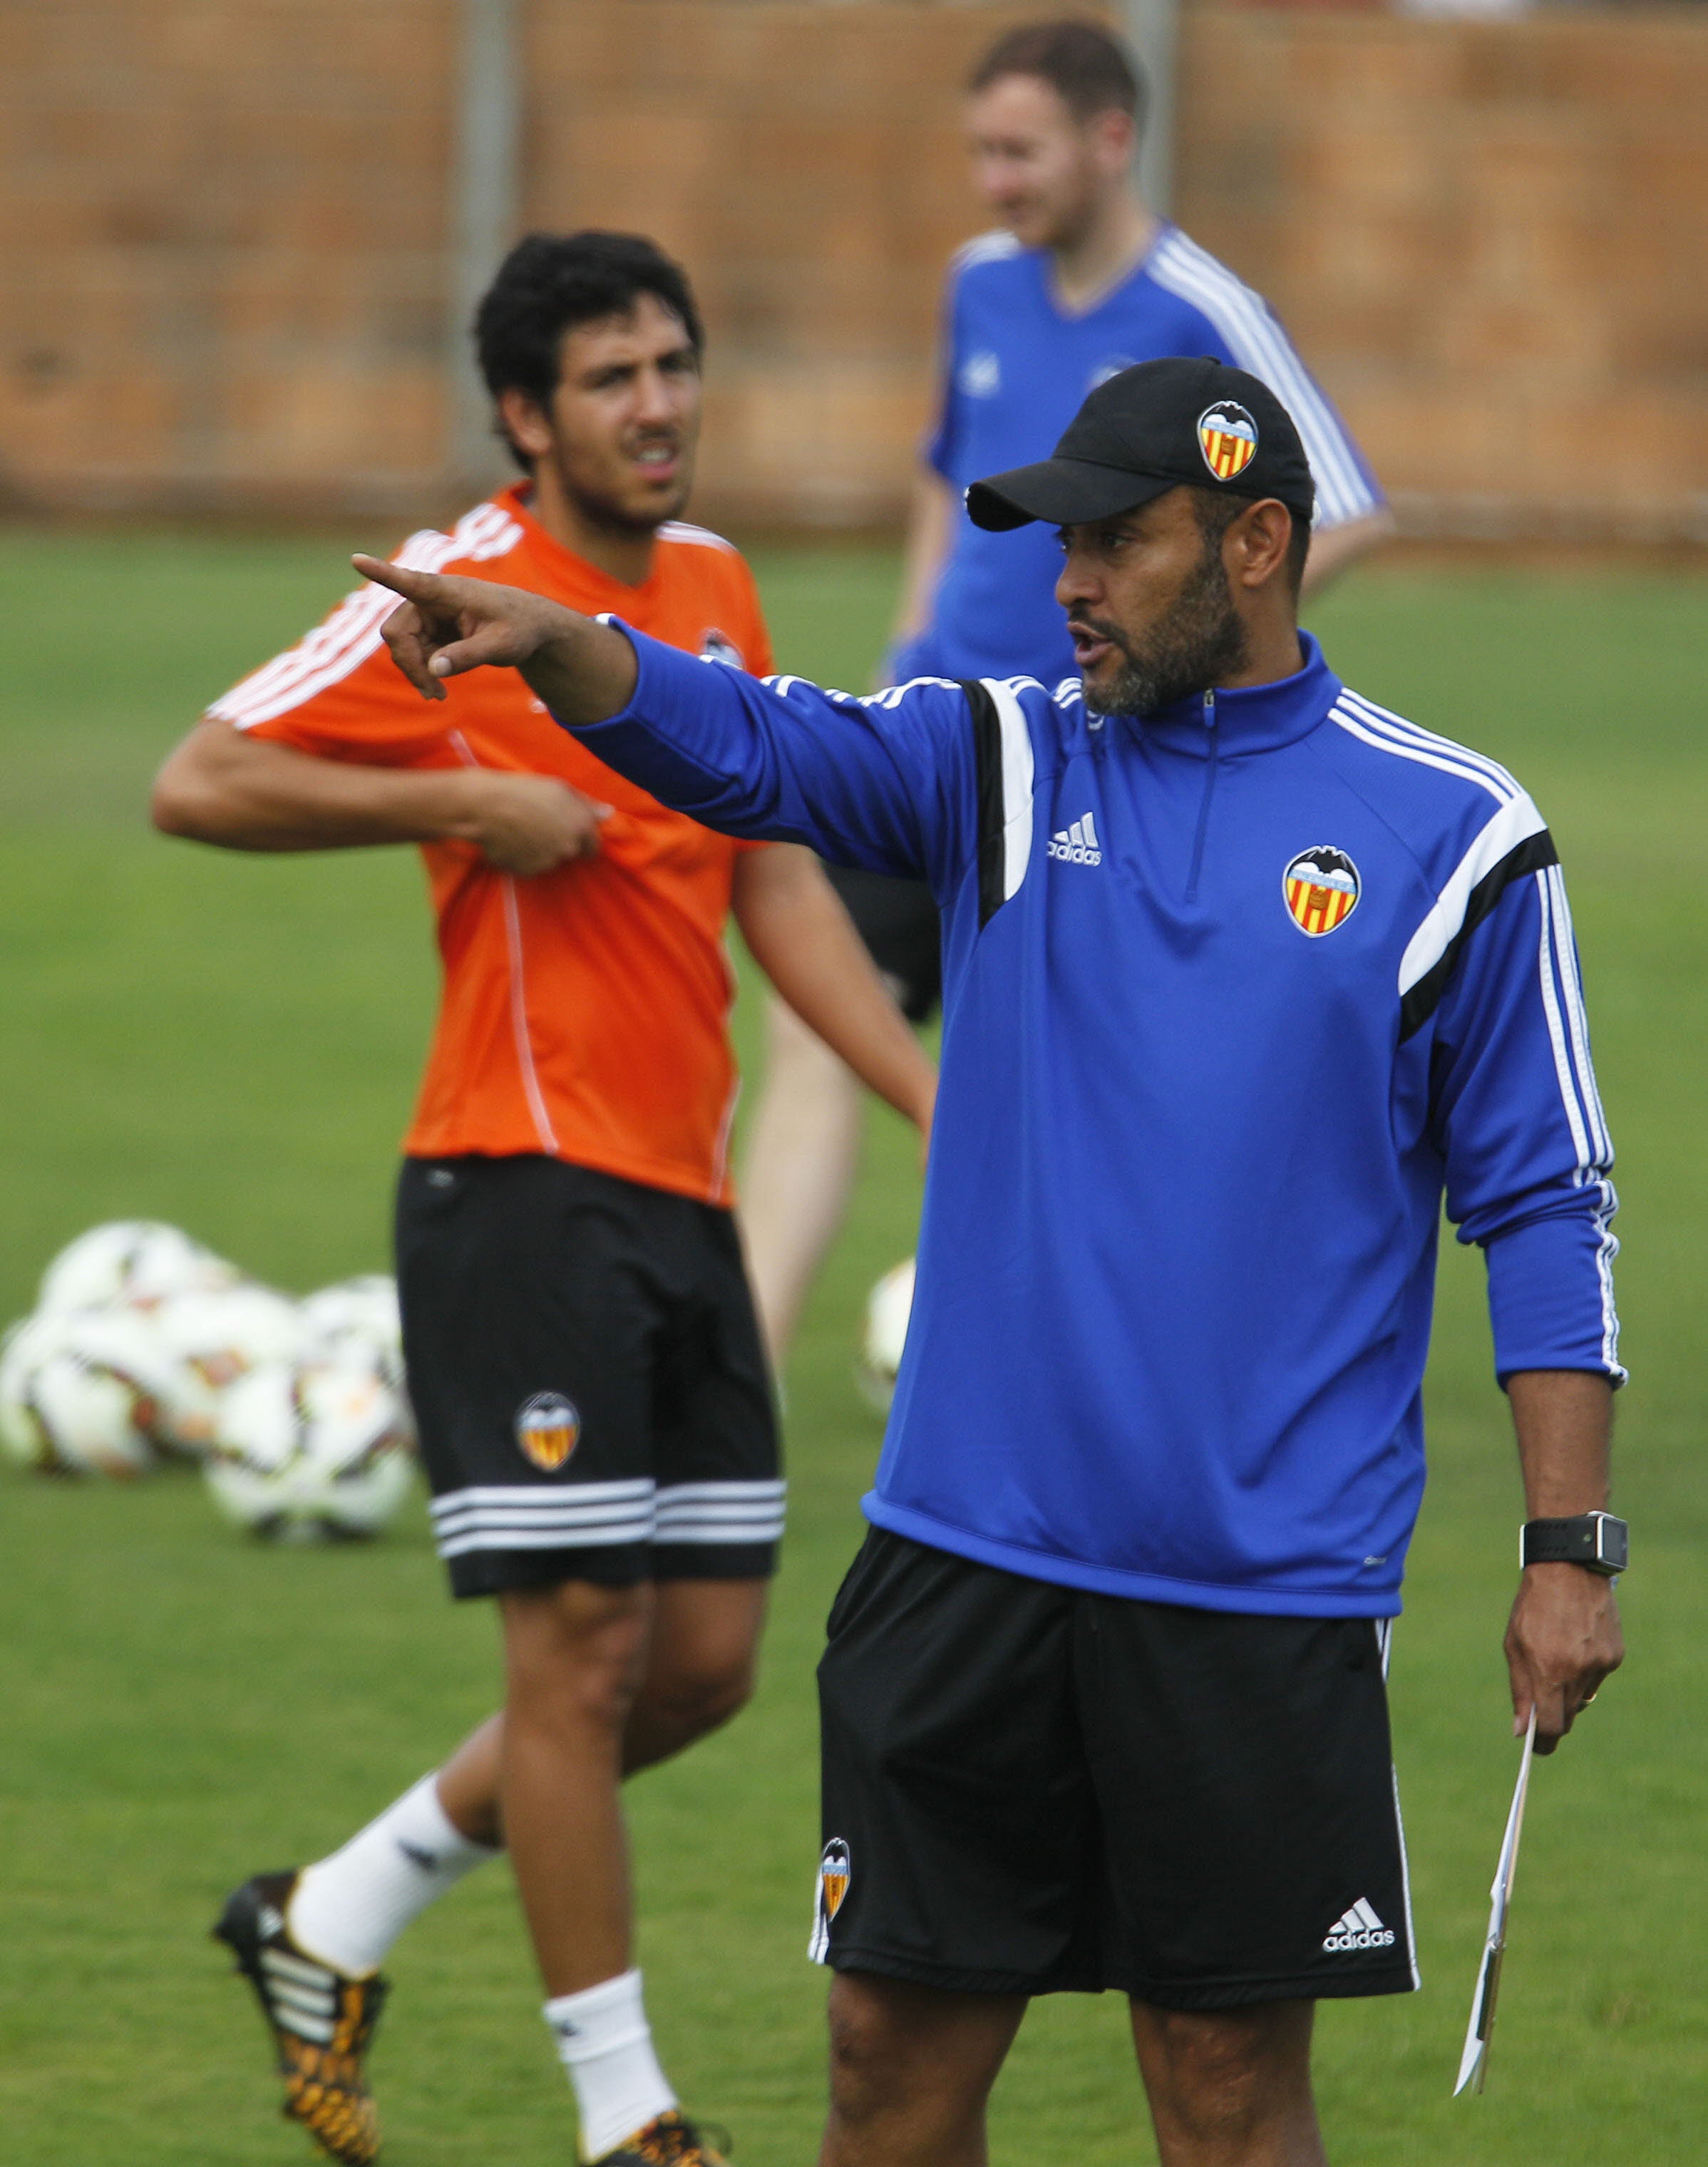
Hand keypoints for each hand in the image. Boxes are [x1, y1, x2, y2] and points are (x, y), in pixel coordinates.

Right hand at [353, 556, 639, 723]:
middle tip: (433, 693)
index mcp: (447, 592)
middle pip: (396, 632)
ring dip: (415, 672)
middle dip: (409, 664)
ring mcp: (426, 615)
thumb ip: (468, 656)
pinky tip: (437, 688)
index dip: (382, 573)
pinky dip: (421, 673)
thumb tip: (434, 670)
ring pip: (401, 647)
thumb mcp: (501, 646)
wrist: (530, 627)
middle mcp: (429, 600)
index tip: (357, 559)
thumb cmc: (519, 628)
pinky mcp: (428, 631)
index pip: (411, 581)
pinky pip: (412, 654)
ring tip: (439, 695)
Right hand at [458, 770, 609, 875]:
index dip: (582, 839)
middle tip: (540, 825)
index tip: (569, 832)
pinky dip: (525, 857)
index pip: (593, 846)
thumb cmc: (524, 790)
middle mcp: (567, 848)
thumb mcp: (559, 788)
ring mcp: (547, 861)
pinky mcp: (528, 870)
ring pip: (550, 859)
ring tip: (523, 829)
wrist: (486, 806)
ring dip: (541, 849)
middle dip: (561, 842)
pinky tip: (513, 840)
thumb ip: (586, 804)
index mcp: (580, 827)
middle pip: (571, 852)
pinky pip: (531, 865)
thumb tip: (608, 814)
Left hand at [1504, 1563, 1622, 1753]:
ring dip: (1569, 1691)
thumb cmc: (1532, 1608)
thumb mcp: (1514, 1646)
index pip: (1552, 1726)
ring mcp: (1600, 1665)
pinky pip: (1597, 1678)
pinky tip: (1576, 1646)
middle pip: (1568, 1716)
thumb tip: (1521, 1730)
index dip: (1544, 1741)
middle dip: (1554, 1716)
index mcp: (1548, 1672)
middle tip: (1542, 1706)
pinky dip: (1586, 1671)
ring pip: (1583, 1698)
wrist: (1568, 1571)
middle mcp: (1577, 1673)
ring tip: (1557, 1660)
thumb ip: (1520, 1690)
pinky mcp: (1615, 1656)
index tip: (1537, 1747)